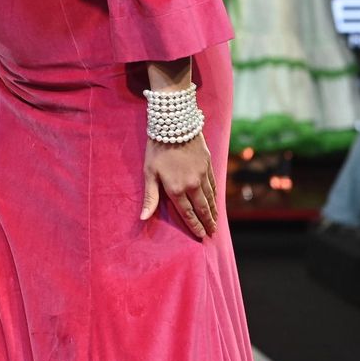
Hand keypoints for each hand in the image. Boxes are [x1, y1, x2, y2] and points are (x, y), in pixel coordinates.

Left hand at [142, 123, 217, 240]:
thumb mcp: (149, 173)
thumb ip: (150, 197)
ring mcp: (202, 174)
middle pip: (202, 208)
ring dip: (213, 211)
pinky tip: (216, 201)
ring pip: (210, 198)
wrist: (174, 124)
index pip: (187, 213)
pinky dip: (215, 196)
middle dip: (207, 222)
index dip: (194, 226)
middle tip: (212, 233)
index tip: (200, 236)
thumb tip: (143, 218)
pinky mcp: (208, 164)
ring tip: (216, 222)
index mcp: (176, 189)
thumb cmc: (157, 149)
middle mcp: (192, 184)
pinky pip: (213, 185)